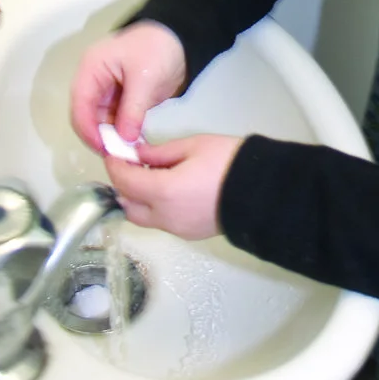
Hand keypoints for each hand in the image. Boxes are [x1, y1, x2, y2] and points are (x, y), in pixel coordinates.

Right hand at [71, 20, 187, 151]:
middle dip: (99, 136)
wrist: (181, 40)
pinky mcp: (120, 99)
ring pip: (100, 121)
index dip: (88, 129)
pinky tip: (133, 144)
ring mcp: (107, 90)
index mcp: (92, 68)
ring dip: (111, 137)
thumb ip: (132, 110)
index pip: (80, 104)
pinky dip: (122, 132)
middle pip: (86, 115)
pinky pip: (115, 121)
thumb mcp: (144, 79)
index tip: (104, 149)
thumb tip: (125, 140)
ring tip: (127, 153)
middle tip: (117, 155)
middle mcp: (94, 80)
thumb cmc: (158, 49)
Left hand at [105, 134, 243, 238]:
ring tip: (152, 175)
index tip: (114, 152)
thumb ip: (160, 152)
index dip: (115, 166)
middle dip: (123, 186)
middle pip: (129, 206)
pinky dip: (156, 207)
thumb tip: (138, 155)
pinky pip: (162, 222)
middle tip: (131, 165)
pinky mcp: (189, 234)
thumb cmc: (229, 162)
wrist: (264, 191)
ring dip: (139, 198)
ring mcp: (177, 229)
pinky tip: (168, 189)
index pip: (124, 182)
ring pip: (144, 218)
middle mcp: (165, 217)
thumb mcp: (194, 145)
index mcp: (163, 192)